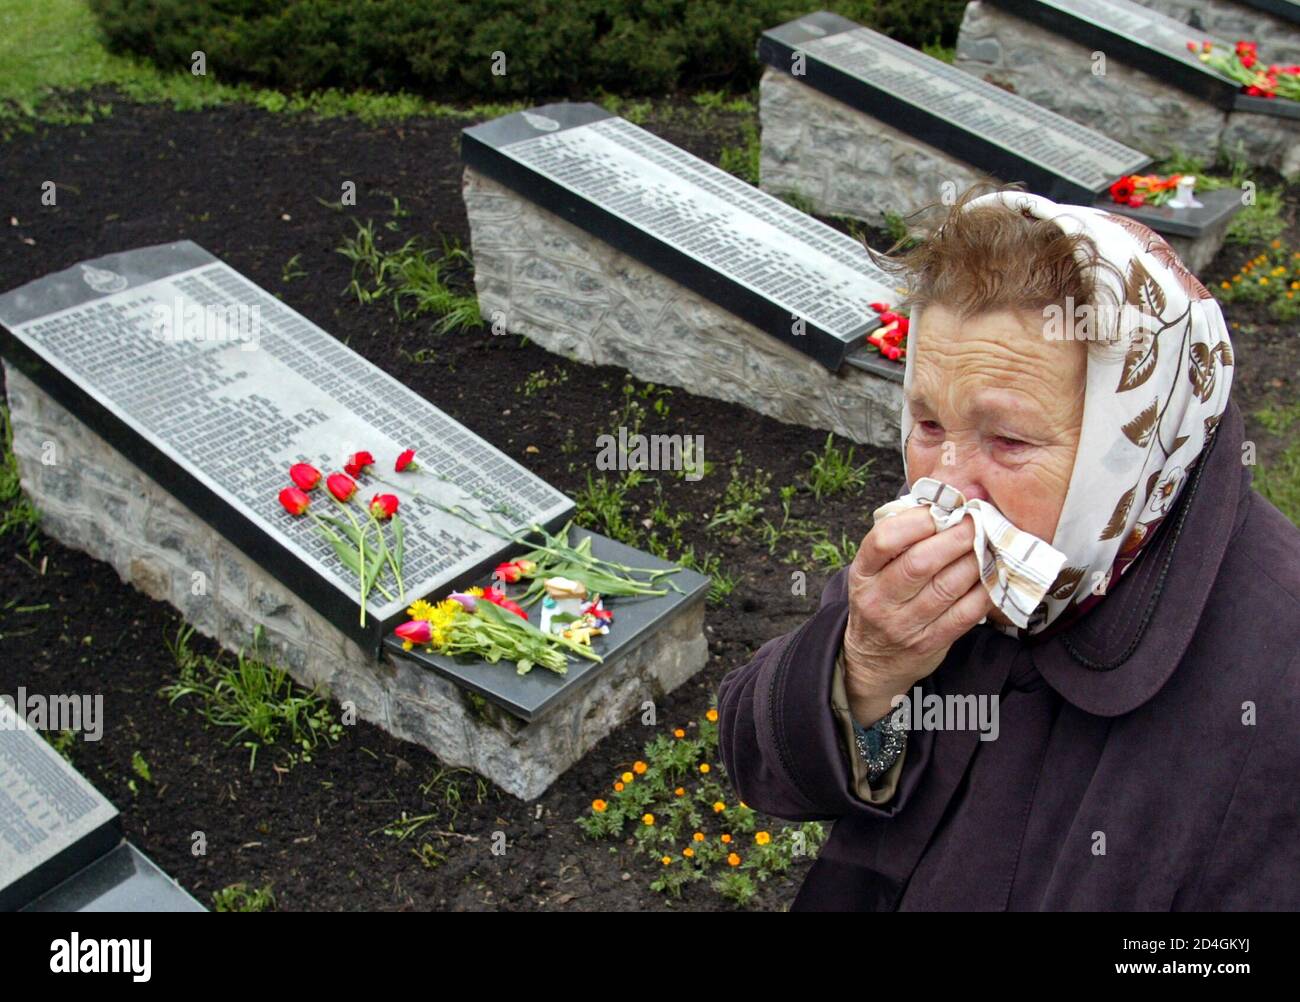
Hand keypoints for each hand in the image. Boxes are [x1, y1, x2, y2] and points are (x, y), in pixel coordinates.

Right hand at [842, 507, 994, 724]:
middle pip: (919, 563)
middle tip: (976, 521)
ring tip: (988, 543)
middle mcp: (878, 599)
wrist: (872, 659)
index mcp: (862, 573)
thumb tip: (945, 506)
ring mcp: (903, 624)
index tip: (942, 509)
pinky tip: (992, 575)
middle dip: (955, 537)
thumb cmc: (880, 600)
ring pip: (946, 587)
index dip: (916, 520)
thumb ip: (900, 542)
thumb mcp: (873, 571)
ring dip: (974, 560)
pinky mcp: (929, 643)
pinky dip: (983, 591)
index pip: (883, 540)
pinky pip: (964, 614)